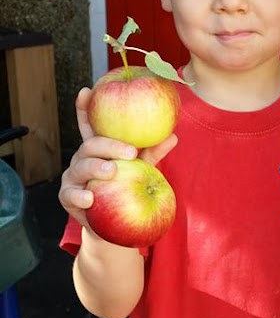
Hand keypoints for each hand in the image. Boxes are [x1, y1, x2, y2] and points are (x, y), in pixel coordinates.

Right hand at [58, 87, 177, 227]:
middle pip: (90, 144)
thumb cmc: (128, 190)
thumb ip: (152, 153)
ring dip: (96, 168)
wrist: (116, 226)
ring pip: (80, 167)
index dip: (85, 108)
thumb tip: (173, 136)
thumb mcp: (142, 169)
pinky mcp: (68, 197)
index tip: (87, 91)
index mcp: (98, 147)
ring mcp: (73, 177)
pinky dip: (79, 196)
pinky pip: (70, 195)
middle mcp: (82, 158)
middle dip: (108, 145)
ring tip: (111, 171)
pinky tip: (90, 198)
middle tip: (130, 152)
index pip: (89, 124)